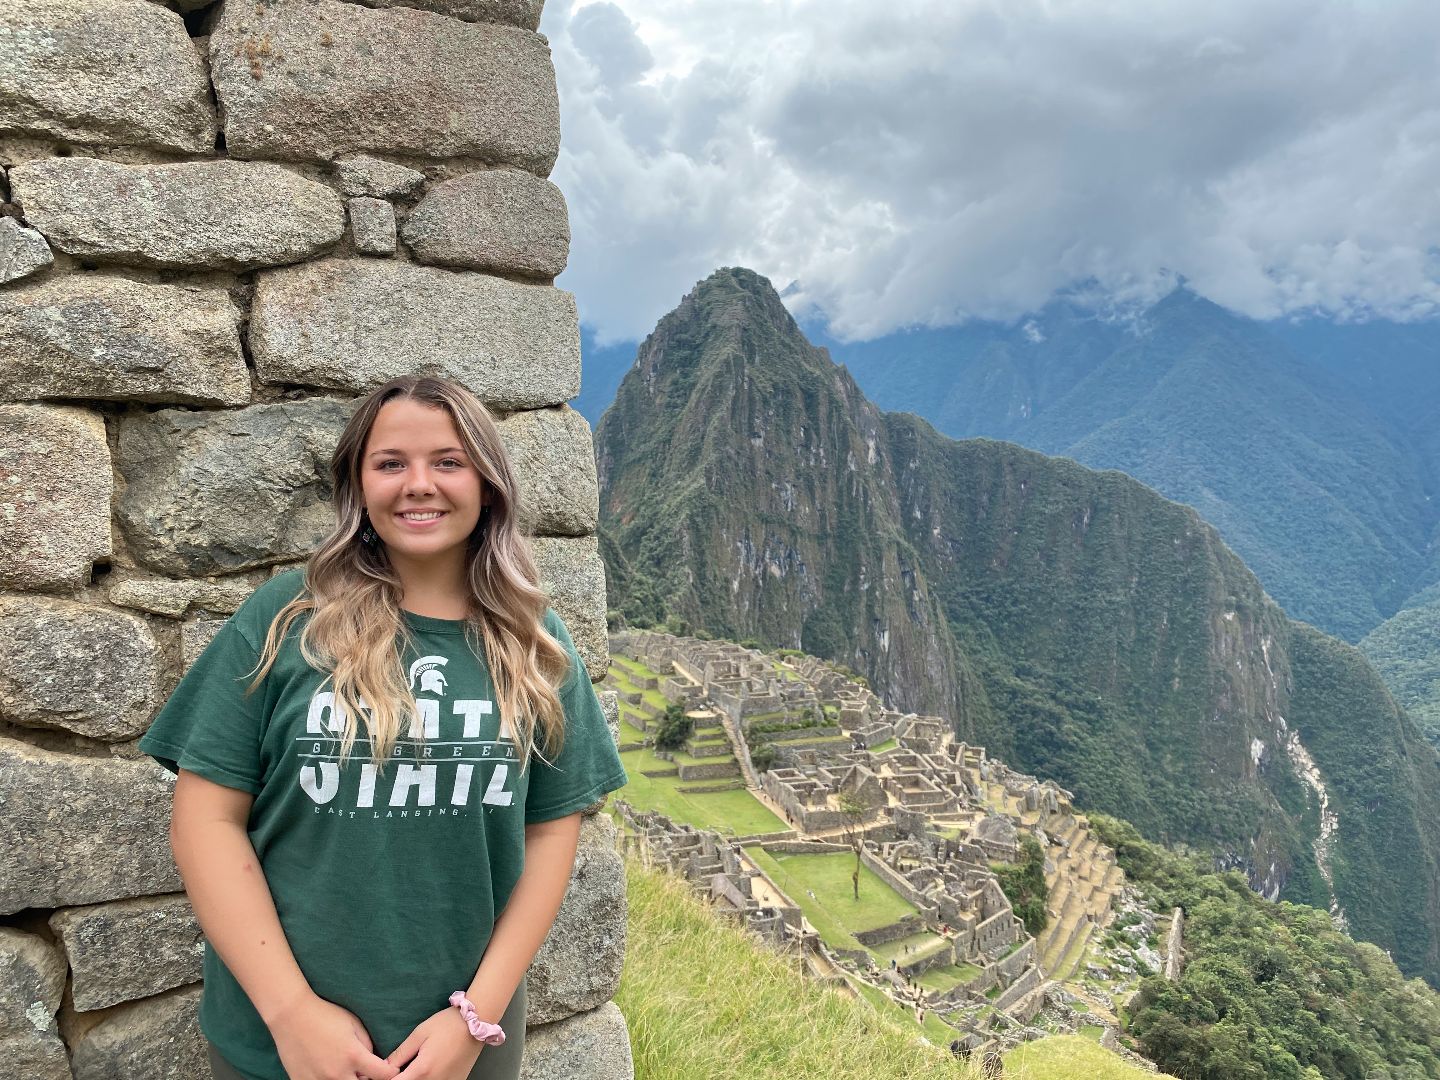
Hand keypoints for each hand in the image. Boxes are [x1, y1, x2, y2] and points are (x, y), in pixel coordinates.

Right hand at [267, 993, 398, 1079]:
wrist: (291, 1015)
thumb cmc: (325, 1015)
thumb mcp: (354, 1023)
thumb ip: (367, 1045)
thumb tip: (374, 1061)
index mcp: (353, 1055)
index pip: (384, 1074)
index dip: (390, 1071)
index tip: (389, 1068)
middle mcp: (337, 1073)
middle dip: (368, 1079)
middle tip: (365, 1069)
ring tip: (345, 1068)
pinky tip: (327, 1070)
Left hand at [387, 1006, 483, 1079]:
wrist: (478, 1022)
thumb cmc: (448, 1024)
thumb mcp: (420, 1033)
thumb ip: (401, 1053)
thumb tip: (384, 1066)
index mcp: (422, 1070)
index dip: (387, 1078)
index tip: (386, 1072)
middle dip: (403, 1078)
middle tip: (402, 1067)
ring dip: (417, 1078)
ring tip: (419, 1064)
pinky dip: (430, 1079)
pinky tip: (431, 1068)